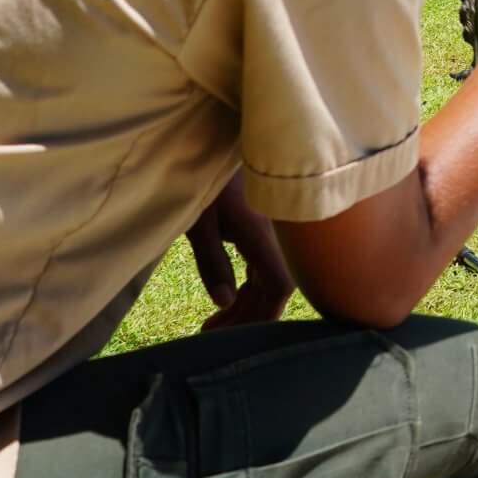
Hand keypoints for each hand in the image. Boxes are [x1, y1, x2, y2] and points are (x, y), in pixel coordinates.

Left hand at [188, 175, 293, 331]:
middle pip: (272, 285)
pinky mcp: (256, 224)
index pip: (278, 285)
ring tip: (213, 324)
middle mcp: (269, 234)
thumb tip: (226, 302)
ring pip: (265, 275)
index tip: (238, 337)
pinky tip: (227, 295)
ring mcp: (265, 229)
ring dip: (244, 303)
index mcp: (259, 234)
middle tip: (212, 335)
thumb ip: (212, 263)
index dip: (265, 315)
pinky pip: (259, 263)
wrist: (205, 139)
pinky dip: (245, 285)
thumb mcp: (198, 223)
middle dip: (247, 316)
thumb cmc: (199, 178)